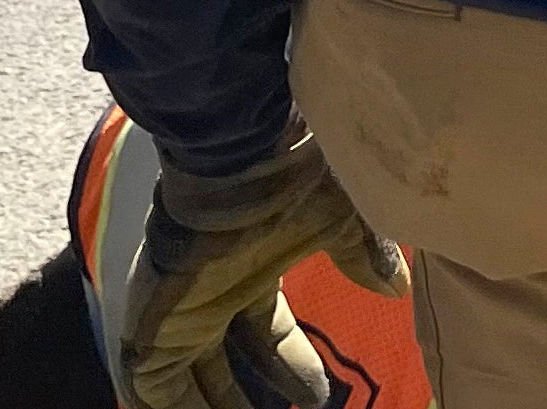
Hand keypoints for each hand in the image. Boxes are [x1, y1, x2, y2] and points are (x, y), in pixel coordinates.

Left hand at [120, 136, 409, 408]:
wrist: (235, 162)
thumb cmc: (290, 184)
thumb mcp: (343, 221)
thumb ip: (365, 256)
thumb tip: (397, 288)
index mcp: (249, 271)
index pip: (267, 331)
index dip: (292, 367)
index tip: (319, 398)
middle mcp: (209, 295)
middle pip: (223, 361)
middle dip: (246, 398)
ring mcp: (176, 313)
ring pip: (185, 382)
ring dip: (212, 408)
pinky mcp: (149, 330)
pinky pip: (151, 389)